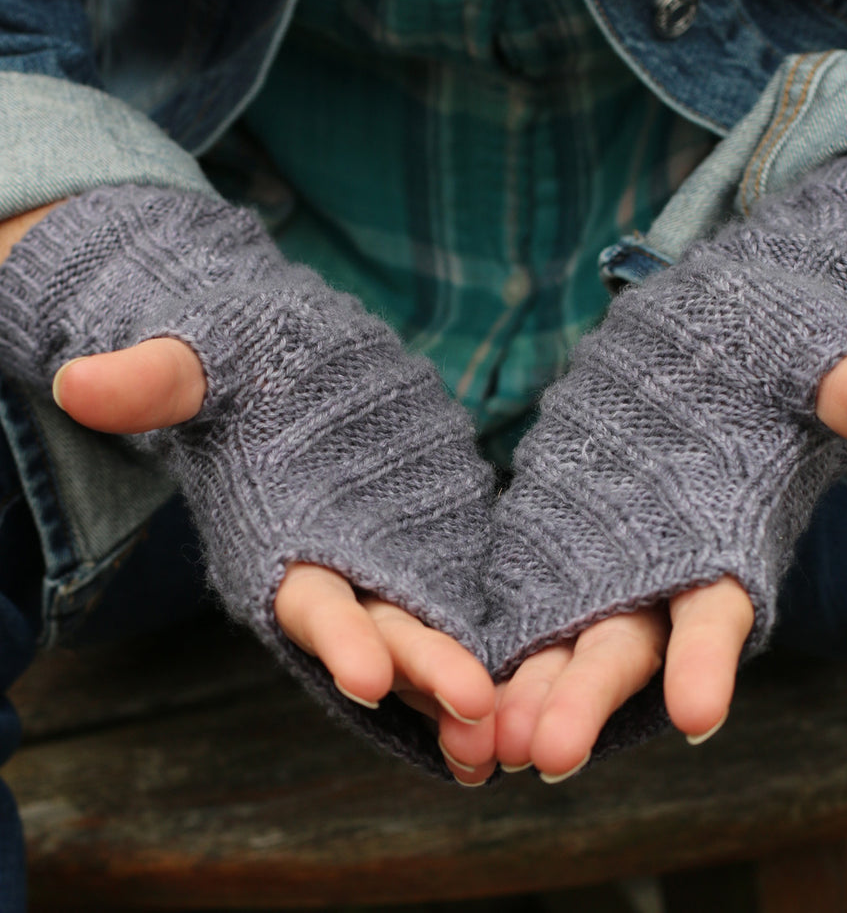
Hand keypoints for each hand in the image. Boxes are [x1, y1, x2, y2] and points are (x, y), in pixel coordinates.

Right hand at [54, 339, 497, 784]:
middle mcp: (333, 566)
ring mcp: (390, 559)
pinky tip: (528, 685)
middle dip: (422, 671)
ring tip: (507, 732)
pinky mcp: (436, 541)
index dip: (331, 633)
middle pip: (380, 630)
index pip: (302, 598)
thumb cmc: (242, 353)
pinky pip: (466, 597)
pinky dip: (490, 643)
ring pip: (428, 633)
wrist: (298, 357)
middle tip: (477, 713)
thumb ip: (159, 379)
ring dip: (463, 684)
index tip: (366, 674)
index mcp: (273, 538)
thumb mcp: (205, 356)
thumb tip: (79, 382)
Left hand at [494, 353, 846, 780]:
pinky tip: (461, 681)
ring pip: (570, 634)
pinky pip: (526, 591)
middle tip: (549, 756)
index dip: (712, 657)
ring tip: (493, 740)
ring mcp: (607, 551)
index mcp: (733, 535)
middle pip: (631, 641)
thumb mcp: (817, 360)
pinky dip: (501, 638)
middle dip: (594, 696)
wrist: (704, 331)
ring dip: (535, 688)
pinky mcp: (559, 528)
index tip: (698, 713)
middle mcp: (667, 562)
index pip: (723, 609)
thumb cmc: (770, 344)